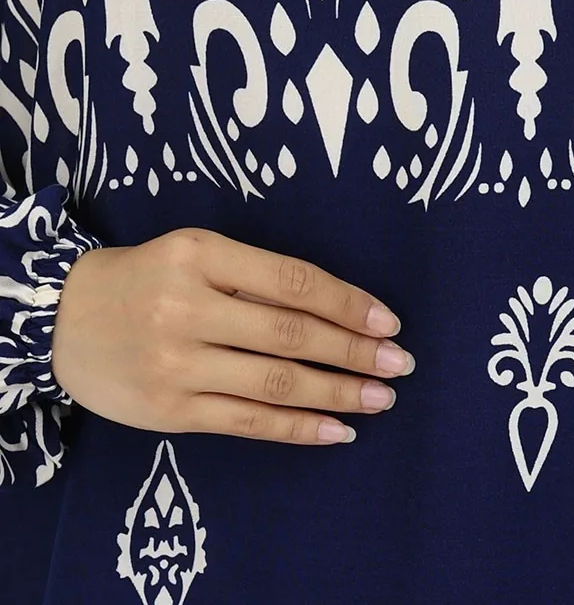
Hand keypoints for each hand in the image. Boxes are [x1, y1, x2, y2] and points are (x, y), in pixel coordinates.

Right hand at [51, 227, 413, 445]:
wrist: (65, 319)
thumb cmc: (147, 277)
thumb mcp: (194, 252)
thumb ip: (254, 275)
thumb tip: (339, 309)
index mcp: (200, 254)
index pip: (291, 280)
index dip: (347, 302)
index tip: (387, 321)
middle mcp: (187, 307)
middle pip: (290, 333)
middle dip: (354, 352)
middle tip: (399, 364)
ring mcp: (177, 364)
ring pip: (275, 383)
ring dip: (337, 394)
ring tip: (380, 400)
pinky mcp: (170, 412)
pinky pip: (248, 422)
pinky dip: (298, 428)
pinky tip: (336, 431)